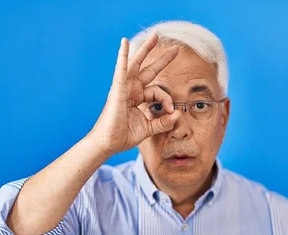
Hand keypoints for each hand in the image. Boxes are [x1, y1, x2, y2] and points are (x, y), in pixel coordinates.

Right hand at [88, 34, 180, 155]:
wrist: (108, 144)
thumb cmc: (123, 136)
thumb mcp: (148, 128)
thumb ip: (163, 122)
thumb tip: (178, 114)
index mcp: (137, 98)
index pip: (157, 92)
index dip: (167, 99)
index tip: (171, 111)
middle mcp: (130, 90)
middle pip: (148, 70)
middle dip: (161, 59)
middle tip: (175, 49)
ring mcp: (123, 88)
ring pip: (136, 64)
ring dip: (146, 49)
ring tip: (155, 36)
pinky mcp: (117, 90)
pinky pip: (121, 70)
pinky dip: (122, 56)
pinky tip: (124, 43)